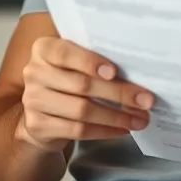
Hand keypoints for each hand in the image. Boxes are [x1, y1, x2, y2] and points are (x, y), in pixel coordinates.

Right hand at [16, 37, 154, 152]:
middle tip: (147, 100)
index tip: (115, 72)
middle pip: (81, 85)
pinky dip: (104, 130)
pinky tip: (123, 129)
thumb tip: (139, 71)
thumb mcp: (76, 64)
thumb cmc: (68, 80)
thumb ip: (96, 62)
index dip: (89, 62)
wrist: (41, 114)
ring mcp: (33, 101)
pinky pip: (77, 130)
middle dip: (119, 93)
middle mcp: (35, 74)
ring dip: (116, 116)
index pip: (65, 53)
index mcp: (44, 50)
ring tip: (140, 118)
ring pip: (82, 110)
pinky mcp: (38, 126)